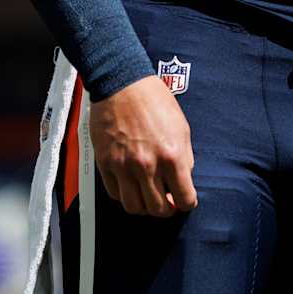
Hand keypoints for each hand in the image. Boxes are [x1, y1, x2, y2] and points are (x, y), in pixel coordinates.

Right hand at [89, 75, 197, 217]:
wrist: (123, 84)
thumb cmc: (154, 101)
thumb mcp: (182, 128)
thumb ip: (184, 158)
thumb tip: (183, 180)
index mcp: (172, 156)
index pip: (185, 199)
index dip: (187, 203)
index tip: (184, 200)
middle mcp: (148, 166)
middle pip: (158, 210)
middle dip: (166, 209)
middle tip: (166, 200)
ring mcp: (124, 167)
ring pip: (134, 207)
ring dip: (144, 207)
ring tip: (148, 196)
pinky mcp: (105, 164)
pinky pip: (115, 194)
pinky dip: (124, 195)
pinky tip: (131, 184)